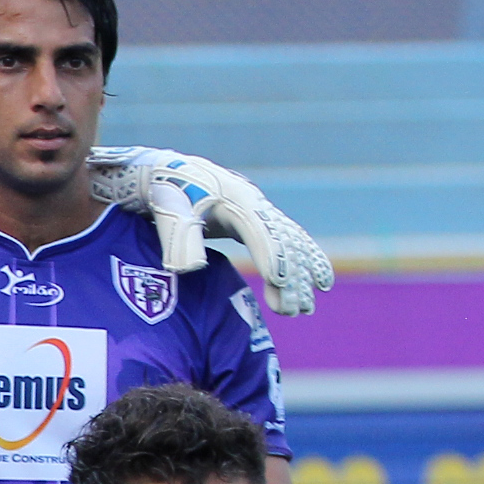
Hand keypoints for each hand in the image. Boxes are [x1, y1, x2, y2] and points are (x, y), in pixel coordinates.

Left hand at [84, 146, 336, 315]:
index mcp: (236, 200)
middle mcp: (256, 205)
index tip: (278, 284)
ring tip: (307, 308)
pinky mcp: (257, 222)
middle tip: (293, 311)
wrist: (169, 173)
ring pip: (291, 244)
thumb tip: (191, 268)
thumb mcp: (170, 212)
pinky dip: (306, 261)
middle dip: (291, 277)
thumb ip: (181, 237)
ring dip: (302, 275)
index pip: (260, 232)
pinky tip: (316, 283)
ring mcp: (260, 212)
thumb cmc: (167, 193)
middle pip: (282, 242)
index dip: (270, 257)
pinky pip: (289, 242)